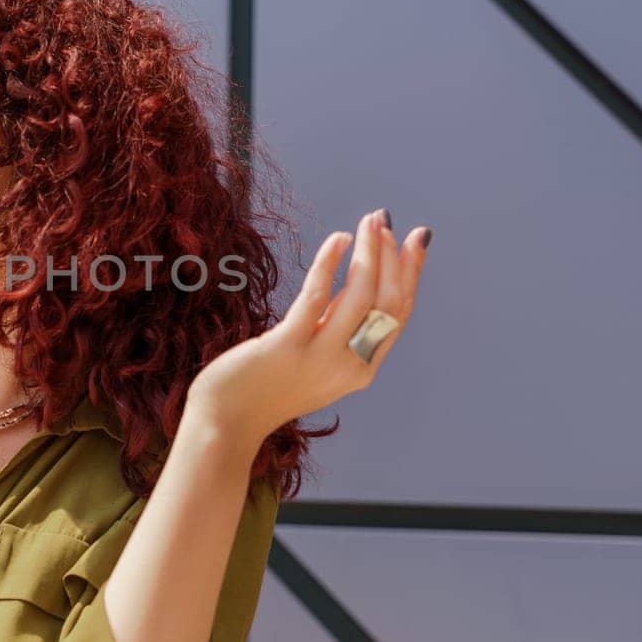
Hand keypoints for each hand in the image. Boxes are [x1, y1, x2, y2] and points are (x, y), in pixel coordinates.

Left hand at [186, 208, 431, 456]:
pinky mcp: (288, 347)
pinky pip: (316, 296)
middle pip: (388, 302)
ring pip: (360, 295)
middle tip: (385, 219)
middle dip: (393, 255)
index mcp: (361, 370)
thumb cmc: (264, 388)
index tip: (416, 239)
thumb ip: (335, 330)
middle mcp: (349, 366)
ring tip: (369, 220)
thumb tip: (352, 283)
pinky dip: (329, 263)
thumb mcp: (313, 359)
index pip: (398, 315)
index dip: (410, 273)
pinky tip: (337, 240)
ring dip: (370, 251)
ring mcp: (321, 358)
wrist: (226, 423)